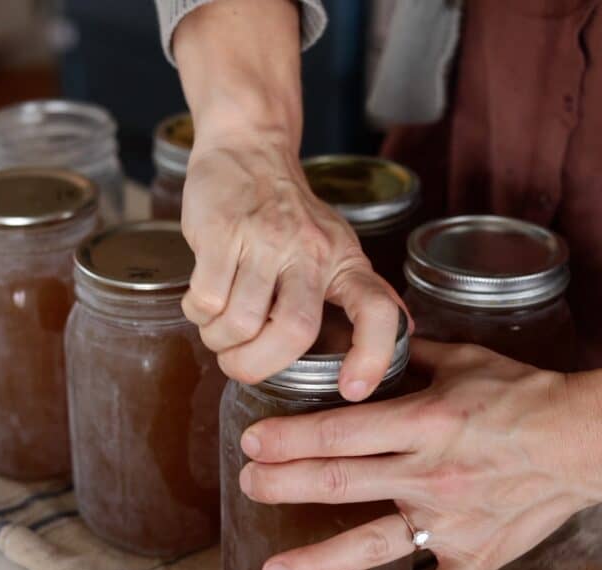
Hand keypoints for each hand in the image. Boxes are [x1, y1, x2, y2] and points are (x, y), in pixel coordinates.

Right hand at [173, 0, 403, 399]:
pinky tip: (201, 301)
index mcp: (344, 261)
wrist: (247, 149)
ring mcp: (266, 240)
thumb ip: (360, 291)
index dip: (371, 355)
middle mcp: (311, 251)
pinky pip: (206, 299)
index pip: (377, 309)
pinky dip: (197, 314)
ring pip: (240, 322)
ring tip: (217, 330)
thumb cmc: (287, 210)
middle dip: (257, 365)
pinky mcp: (223, 232)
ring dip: (218, 341)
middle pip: (294, 332)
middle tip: (239, 365)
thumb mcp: (336, 245)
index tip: (351, 389)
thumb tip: (404, 332)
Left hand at [237, 340, 601, 569]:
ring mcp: (449, 521)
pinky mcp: (471, 556)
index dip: (287, 438)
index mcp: (425, 421)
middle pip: (338, 482)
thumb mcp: (465, 361)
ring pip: (369, 544)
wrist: (585, 442)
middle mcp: (430, 473)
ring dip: (315, 558)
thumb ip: (412, 355)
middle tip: (247, 483)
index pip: (338, 432)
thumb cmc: (525, 397)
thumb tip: (373, 342)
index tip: (251, 441)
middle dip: (282, 483)